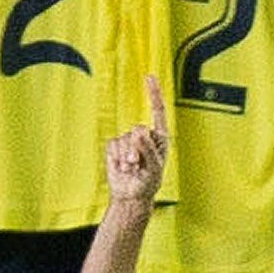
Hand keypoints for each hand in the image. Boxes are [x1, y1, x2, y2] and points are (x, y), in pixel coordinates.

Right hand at [103, 75, 169, 205]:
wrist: (131, 195)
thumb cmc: (148, 182)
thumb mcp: (154, 168)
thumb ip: (148, 149)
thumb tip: (138, 130)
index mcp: (160, 137)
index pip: (157, 110)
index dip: (153, 93)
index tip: (149, 77)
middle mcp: (144, 135)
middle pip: (138, 129)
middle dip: (137, 149)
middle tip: (138, 166)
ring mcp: (129, 140)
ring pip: (125, 139)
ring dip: (127, 158)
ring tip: (131, 169)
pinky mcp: (115, 146)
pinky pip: (113, 145)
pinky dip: (117, 158)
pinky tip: (122, 167)